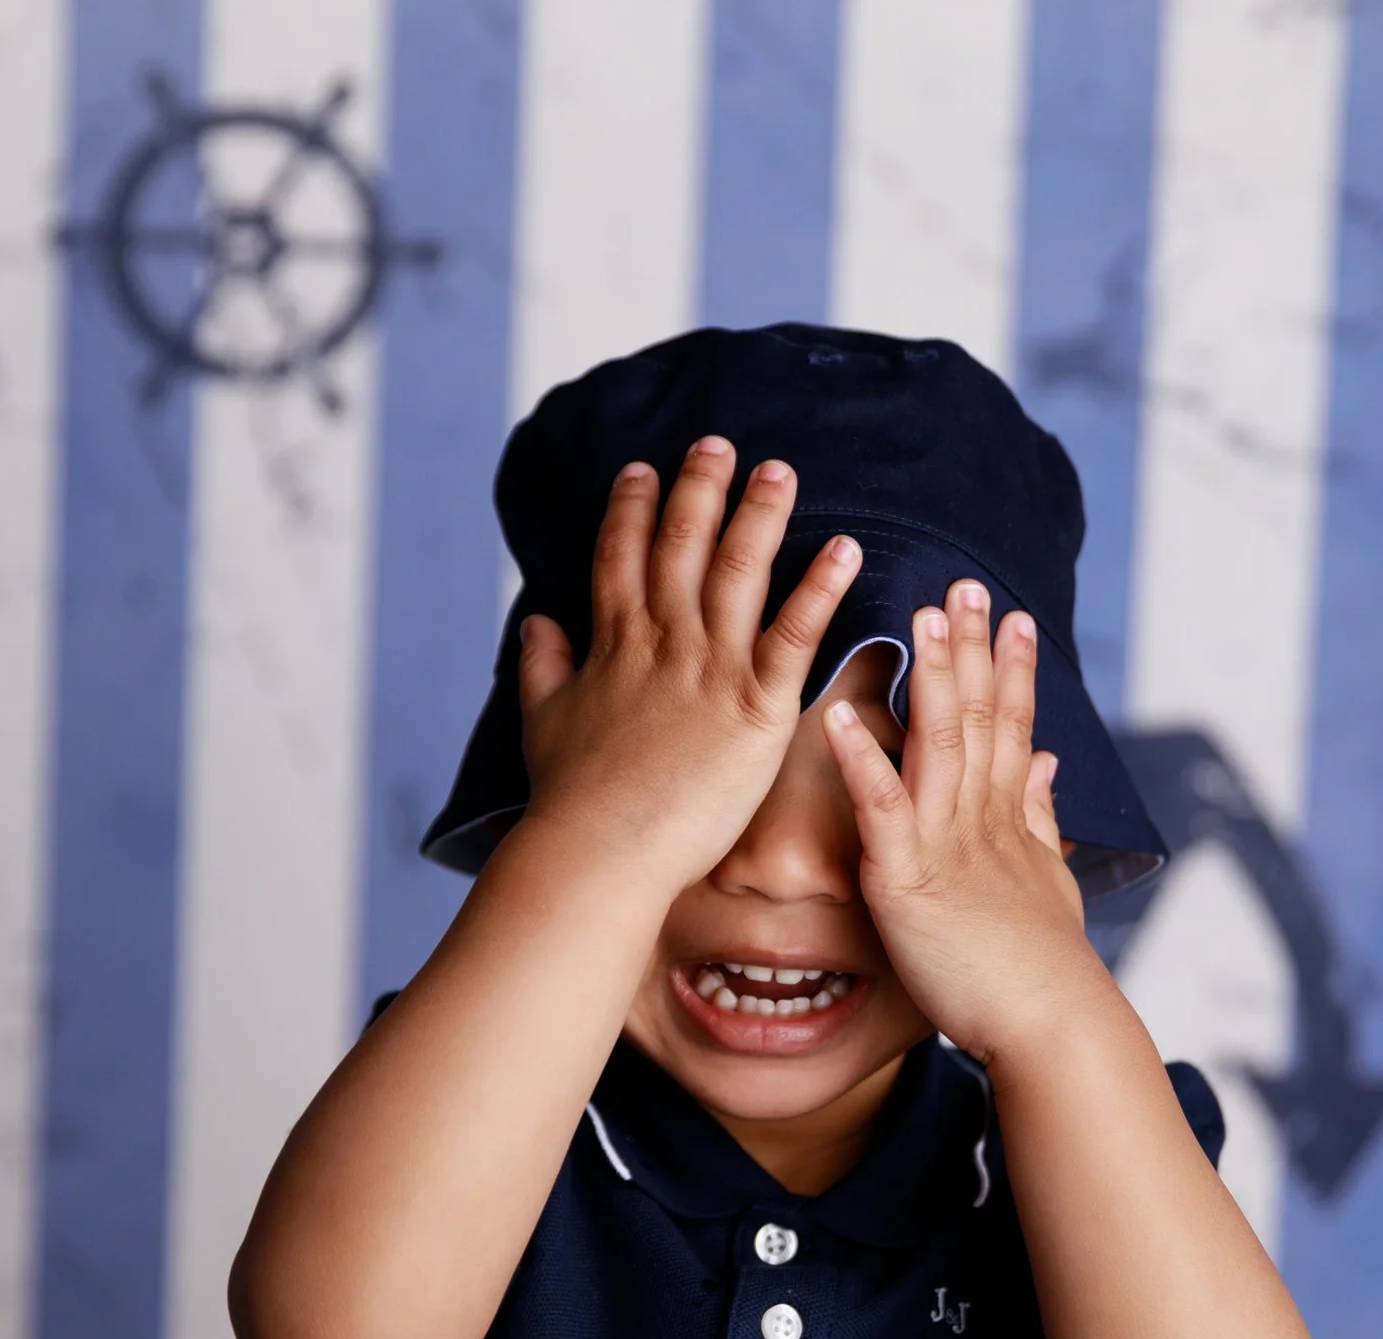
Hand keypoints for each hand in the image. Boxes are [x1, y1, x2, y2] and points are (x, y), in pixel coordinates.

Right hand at [516, 436, 863, 894]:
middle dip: (699, 490)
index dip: (631, 511)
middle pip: (681, 547)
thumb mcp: (543, 722)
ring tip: (781, 470)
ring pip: (739, 572)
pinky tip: (847, 547)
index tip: (641, 469)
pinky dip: (822, 586)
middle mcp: (662, 643)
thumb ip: (542, 665)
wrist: (600, 850)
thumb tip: (536, 620)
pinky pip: (796, 633)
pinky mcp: (756, 706)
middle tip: (719, 444)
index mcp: (614, 646)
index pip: (620, 559)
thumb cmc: (572, 800)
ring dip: (761, 515)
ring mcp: (710, 670)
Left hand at [820, 578, 1100, 1063]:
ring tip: (920, 618)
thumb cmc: (1042, 970)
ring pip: (938, 745)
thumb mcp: (1049, 882)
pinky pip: (881, 809)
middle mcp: (980, 820)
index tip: (1013, 617)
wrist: (1050, 1024)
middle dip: (971, 649)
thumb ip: (1042, 818)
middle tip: (965, 585)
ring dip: (928, 679)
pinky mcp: (908, 879)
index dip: (1011, 671)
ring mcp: (946, 845)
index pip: (1012, 728)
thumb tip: (1049, 764)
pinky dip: (861, 762)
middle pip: (977, 718)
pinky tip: (839, 717)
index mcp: (1008, 821)